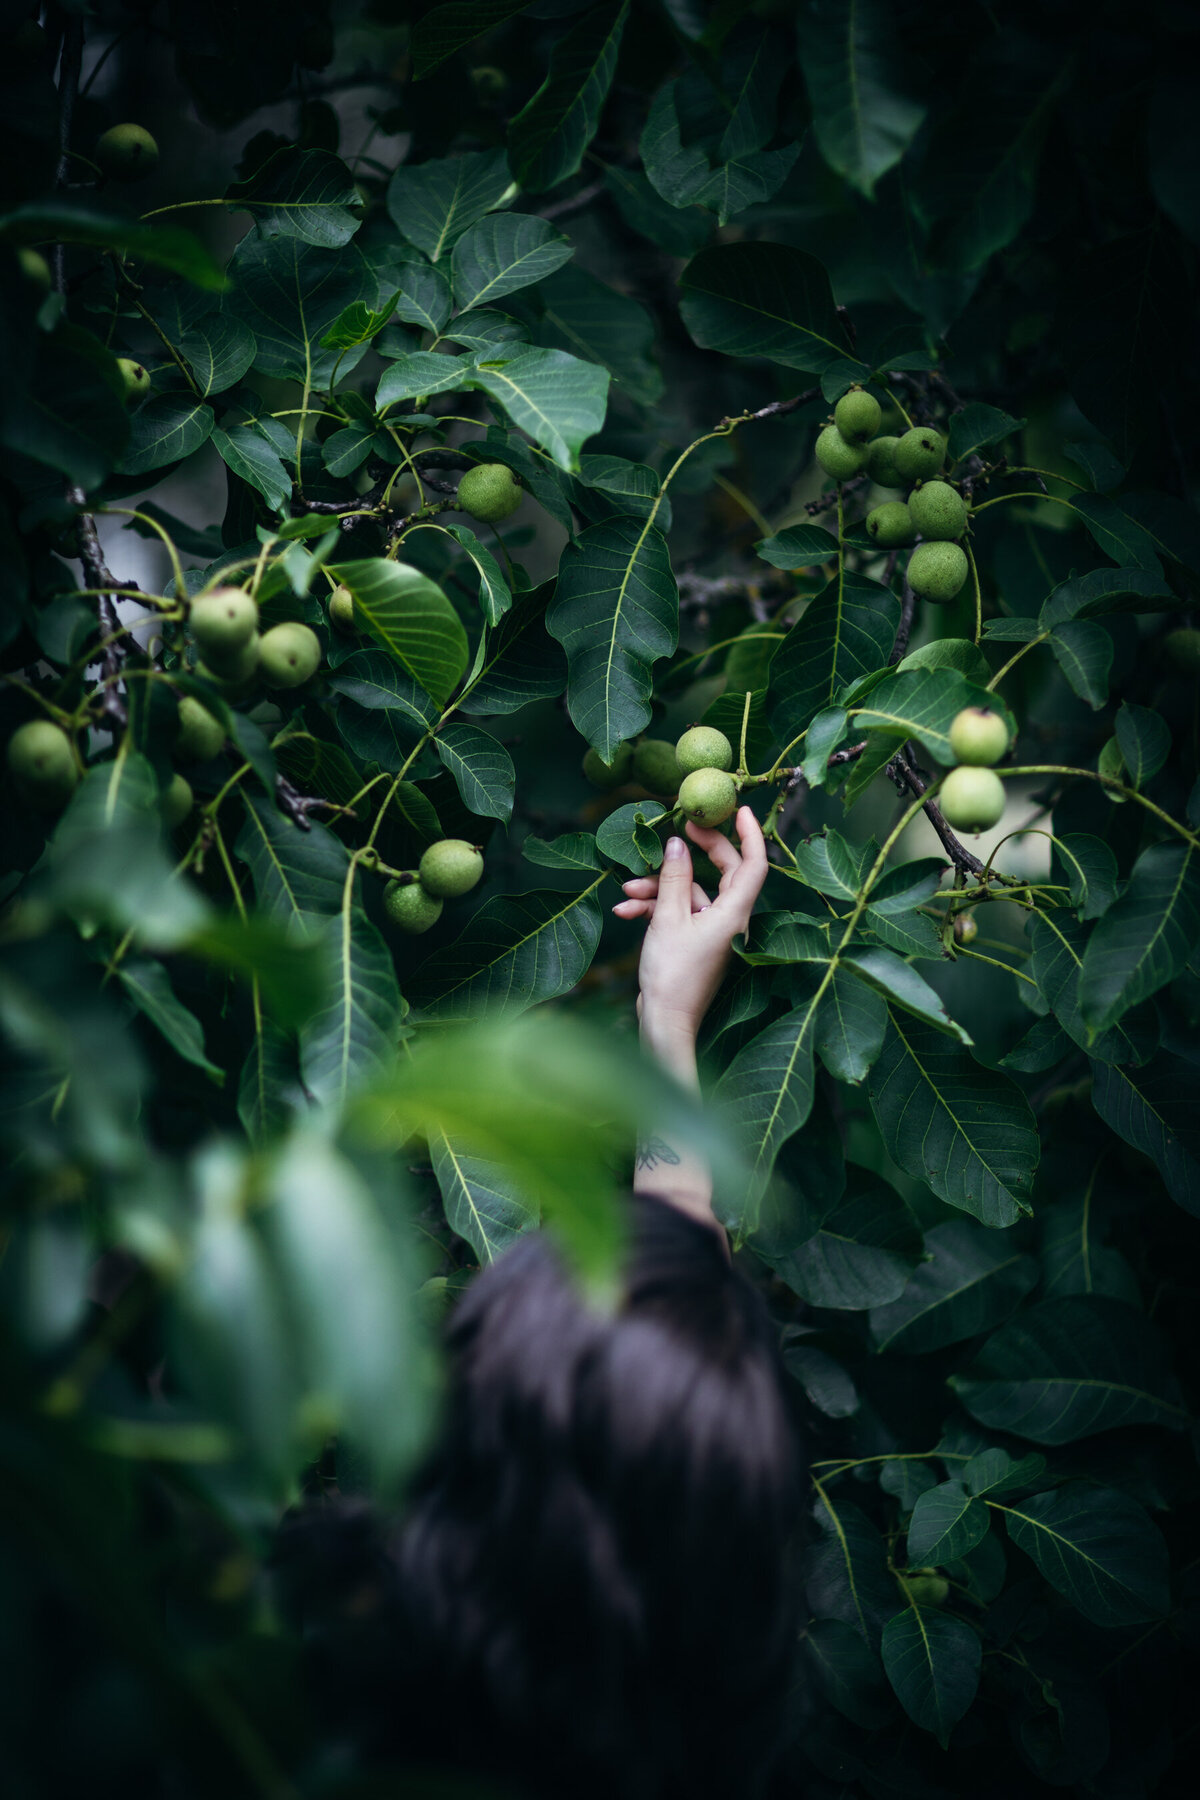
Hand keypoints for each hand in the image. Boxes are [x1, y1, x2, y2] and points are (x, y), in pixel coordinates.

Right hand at [612, 806, 768, 1049]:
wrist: (664, 1022)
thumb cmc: (672, 975)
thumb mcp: (668, 918)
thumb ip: (674, 877)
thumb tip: (677, 843)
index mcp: (734, 913)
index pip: (753, 863)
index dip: (749, 833)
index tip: (738, 808)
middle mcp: (730, 920)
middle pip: (722, 871)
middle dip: (696, 850)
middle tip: (679, 827)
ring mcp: (712, 931)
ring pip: (692, 892)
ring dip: (660, 886)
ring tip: (628, 889)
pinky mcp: (695, 941)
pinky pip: (679, 911)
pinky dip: (655, 907)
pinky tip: (626, 909)